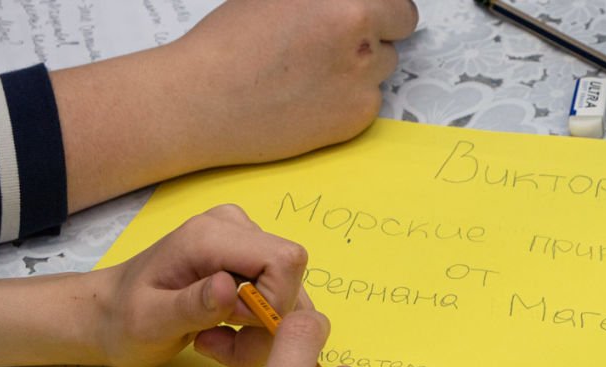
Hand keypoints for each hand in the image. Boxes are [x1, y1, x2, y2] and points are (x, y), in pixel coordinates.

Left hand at [81, 205, 310, 366]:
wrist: (111, 314)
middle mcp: (235, 229)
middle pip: (291, 283)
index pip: (284, 262)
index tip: (233, 328)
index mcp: (210, 235)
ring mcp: (245, 244)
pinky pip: (278, 303)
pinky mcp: (249, 263)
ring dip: (259, 337)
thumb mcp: (149, 321)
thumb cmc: (124, 320)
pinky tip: (221, 334)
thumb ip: (191, 305)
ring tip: (213, 343)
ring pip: (289, 299)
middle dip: (265, 329)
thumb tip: (230, 288)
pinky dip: (256, 332)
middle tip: (217, 347)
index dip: (273, 306)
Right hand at [164, 0, 419, 169]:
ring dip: (364, 65)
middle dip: (380, 30)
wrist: (205, 100)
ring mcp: (362, 75)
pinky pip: (371, 101)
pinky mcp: (357, 116)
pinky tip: (312, 98)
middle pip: (401, 25)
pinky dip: (350, 100)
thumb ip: (326, 1)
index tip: (370, 13)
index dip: (378, 6)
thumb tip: (343, 5)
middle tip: (349, 41)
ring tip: (315, 71)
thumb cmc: (230, 45)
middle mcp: (360, 30)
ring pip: (386, 65)